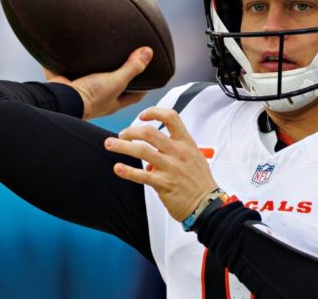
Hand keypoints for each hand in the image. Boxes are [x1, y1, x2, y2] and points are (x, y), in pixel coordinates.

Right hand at [43, 47, 151, 119]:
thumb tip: (148, 53)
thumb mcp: (116, 82)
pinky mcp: (68, 82)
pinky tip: (78, 48)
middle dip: (121, 74)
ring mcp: (83, 90)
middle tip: (128, 58)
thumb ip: (132, 68)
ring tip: (105, 51)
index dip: (145, 85)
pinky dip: (74, 61)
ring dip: (98, 67)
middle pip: (115, 85)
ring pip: (94, 77)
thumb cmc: (89, 97)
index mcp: (113, 101)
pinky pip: (73, 70)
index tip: (151, 74)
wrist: (60, 99)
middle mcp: (100, 98)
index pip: (135, 95)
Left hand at [105, 107, 218, 221]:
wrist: (207, 205)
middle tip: (121, 134)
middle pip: (149, 132)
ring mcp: (170, 167)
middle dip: (130, 131)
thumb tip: (153, 155)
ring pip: (141, 150)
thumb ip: (175, 151)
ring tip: (110, 144)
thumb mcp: (194, 158)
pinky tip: (118, 168)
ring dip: (122, 146)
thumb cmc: (200, 182)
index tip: (141, 116)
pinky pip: (141, 175)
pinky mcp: (163, 184)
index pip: (171, 117)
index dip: (154, 112)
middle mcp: (178, 152)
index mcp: (186, 143)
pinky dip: (127, 171)